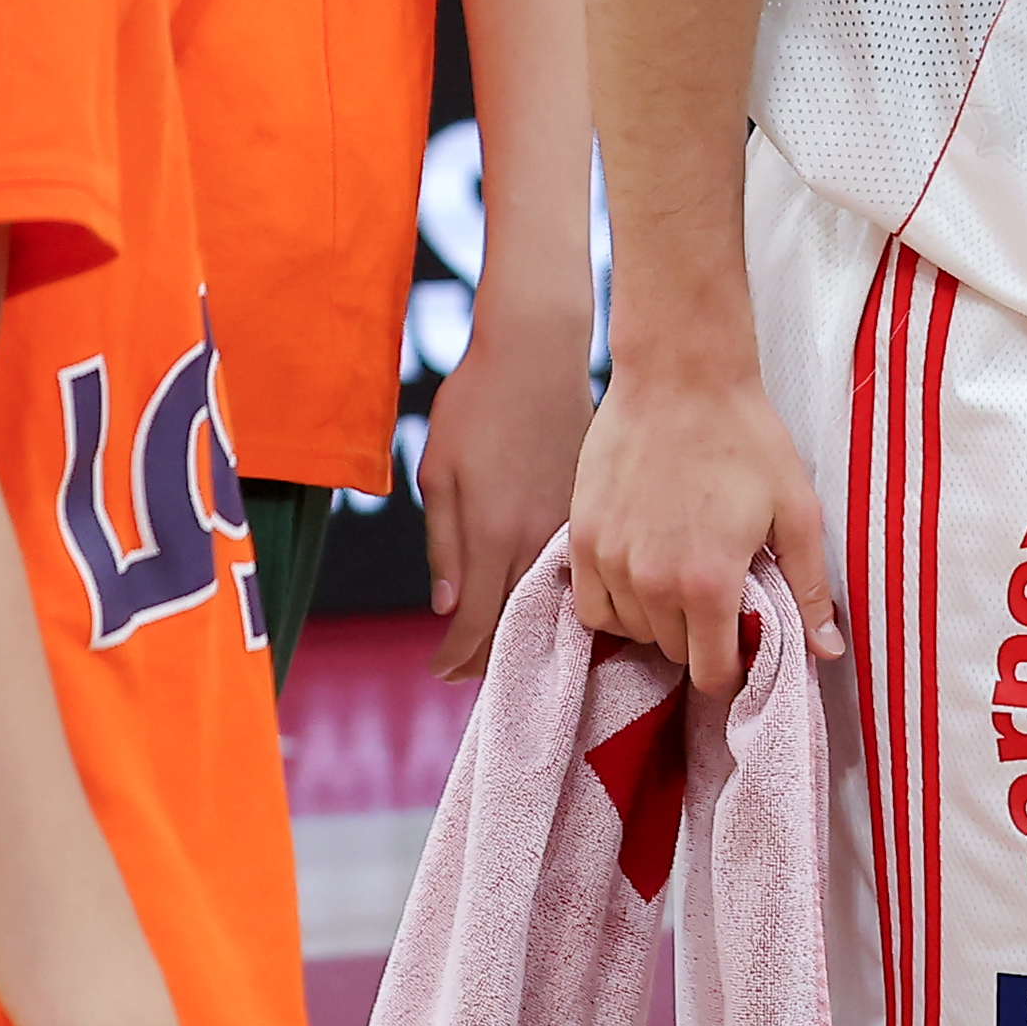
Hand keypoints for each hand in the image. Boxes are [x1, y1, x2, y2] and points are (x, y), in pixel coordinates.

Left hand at [413, 309, 593, 682]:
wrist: (537, 352)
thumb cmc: (475, 403)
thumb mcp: (438, 472)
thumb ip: (445, 544)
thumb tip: (448, 606)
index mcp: (493, 532)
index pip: (477, 624)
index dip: (456, 658)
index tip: (438, 672)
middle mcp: (536, 538)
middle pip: (517, 623)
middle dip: (487, 656)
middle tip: (463, 673)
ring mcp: (569, 525)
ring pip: (550, 601)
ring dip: (521, 628)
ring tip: (497, 645)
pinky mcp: (588, 508)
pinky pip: (570, 568)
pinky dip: (551, 594)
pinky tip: (536, 599)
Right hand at [568, 359, 838, 698]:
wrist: (680, 377)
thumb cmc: (746, 438)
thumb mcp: (797, 511)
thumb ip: (809, 589)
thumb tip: (828, 652)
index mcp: (708, 583)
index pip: (712, 673)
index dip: (732, 672)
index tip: (742, 650)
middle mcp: (651, 582)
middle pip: (674, 653)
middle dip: (701, 639)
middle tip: (719, 600)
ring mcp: (609, 561)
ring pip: (632, 632)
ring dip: (658, 621)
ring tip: (683, 579)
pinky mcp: (580, 537)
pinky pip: (590, 605)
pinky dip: (615, 604)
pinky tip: (643, 576)